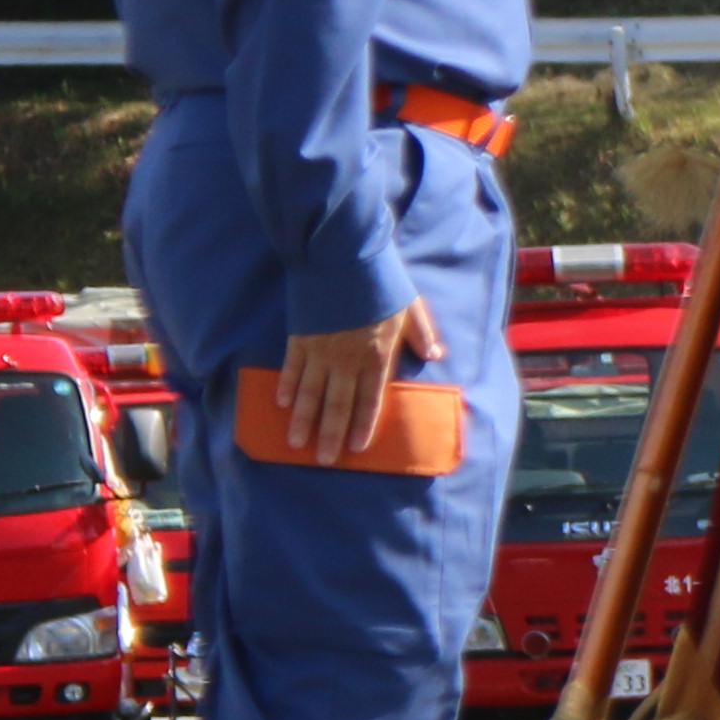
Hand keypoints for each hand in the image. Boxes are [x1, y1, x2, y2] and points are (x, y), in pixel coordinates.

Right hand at [278, 296, 440, 460]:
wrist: (343, 258)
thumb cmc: (381, 283)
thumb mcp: (411, 308)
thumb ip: (422, 335)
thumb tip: (435, 356)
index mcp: (377, 355)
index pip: (371, 400)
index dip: (363, 425)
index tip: (356, 448)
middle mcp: (347, 359)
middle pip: (337, 405)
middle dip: (330, 435)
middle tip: (323, 460)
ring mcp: (320, 350)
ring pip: (310, 394)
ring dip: (303, 420)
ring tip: (296, 444)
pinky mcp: (300, 337)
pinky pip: (292, 369)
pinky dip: (287, 387)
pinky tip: (283, 405)